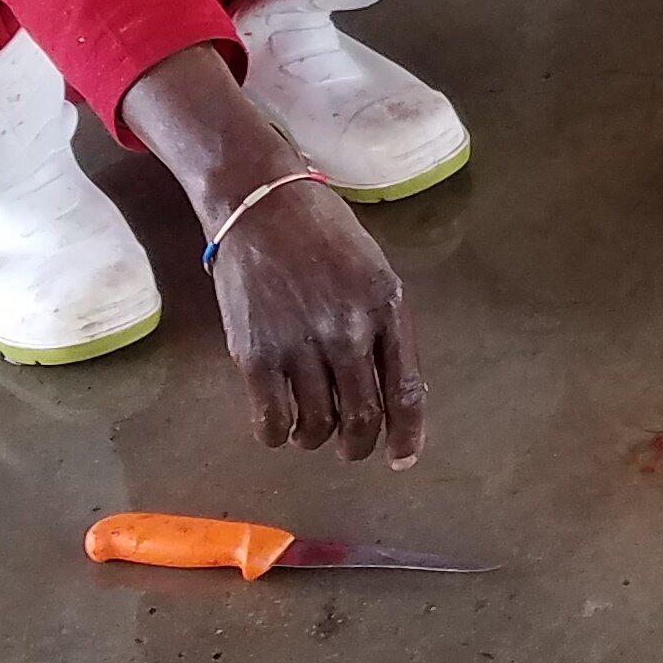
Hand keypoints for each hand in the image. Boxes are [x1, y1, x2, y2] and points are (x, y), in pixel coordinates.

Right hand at [210, 177, 426, 467]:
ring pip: (318, 427)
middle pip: (364, 417)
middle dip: (359, 444)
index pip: (407, 390)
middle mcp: (348, 329)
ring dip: (317, 439)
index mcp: (386, 306)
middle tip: (350, 446)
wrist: (260, 202)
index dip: (407, 434)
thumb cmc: (322, 234)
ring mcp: (301, 343)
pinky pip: (273, 422)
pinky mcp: (255, 354)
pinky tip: (279, 425)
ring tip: (312, 428)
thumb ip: (384, 328)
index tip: (401, 459)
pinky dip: (278, 435)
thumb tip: (390, 394)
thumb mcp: (372, 271)